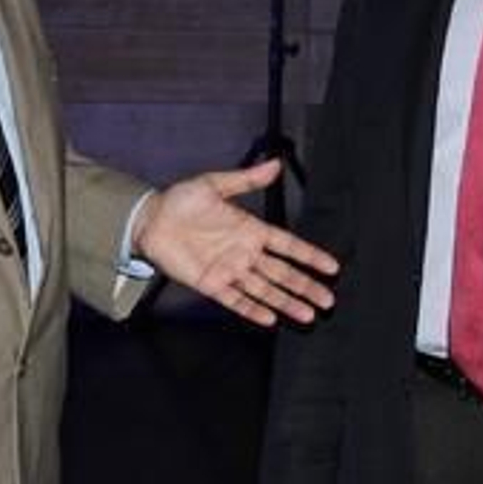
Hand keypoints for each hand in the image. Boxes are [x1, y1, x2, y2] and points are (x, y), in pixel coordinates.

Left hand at [132, 160, 338, 325]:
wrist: (151, 219)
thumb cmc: (181, 201)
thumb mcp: (215, 184)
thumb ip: (247, 179)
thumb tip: (274, 165)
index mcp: (251, 229)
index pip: (288, 245)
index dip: (310, 256)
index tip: (331, 267)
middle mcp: (245, 253)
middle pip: (283, 273)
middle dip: (307, 286)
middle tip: (328, 300)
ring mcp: (230, 270)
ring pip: (265, 290)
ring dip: (286, 302)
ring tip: (307, 314)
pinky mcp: (211, 284)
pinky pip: (236, 300)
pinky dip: (252, 309)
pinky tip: (270, 318)